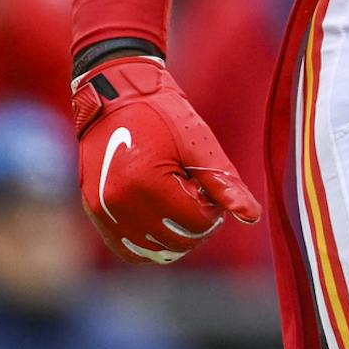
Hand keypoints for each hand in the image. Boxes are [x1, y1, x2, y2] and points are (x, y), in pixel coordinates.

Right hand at [71, 56, 259, 264]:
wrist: (117, 98)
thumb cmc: (163, 115)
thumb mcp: (200, 145)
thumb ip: (226, 184)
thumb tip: (252, 218)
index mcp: (146, 184)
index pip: (196, 223)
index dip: (213, 209)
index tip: (208, 185)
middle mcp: (119, 204)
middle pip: (176, 240)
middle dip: (196, 222)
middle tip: (196, 192)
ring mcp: (103, 211)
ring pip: (153, 250)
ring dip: (175, 234)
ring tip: (178, 200)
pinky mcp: (96, 212)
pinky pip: (127, 249)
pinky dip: (150, 243)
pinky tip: (163, 218)